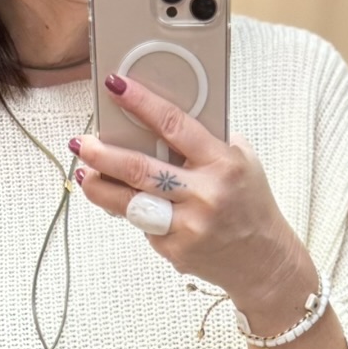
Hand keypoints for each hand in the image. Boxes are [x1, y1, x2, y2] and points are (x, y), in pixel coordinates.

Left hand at [71, 73, 315, 333]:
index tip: (115, 85)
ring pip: (130, 204)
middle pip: (140, 169)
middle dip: (103, 154)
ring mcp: (188, 226)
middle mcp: (205, 194)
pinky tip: (130, 206)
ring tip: (84, 174)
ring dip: (99, 188)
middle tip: (81, 143)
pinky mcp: (175, 251)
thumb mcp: (242, 162)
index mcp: (222, 163)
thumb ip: (207, 141)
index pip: (173, 125)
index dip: (140, 102)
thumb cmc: (250, 204)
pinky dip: (134, 214)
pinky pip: (144, 227)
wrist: (265, 262)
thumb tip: (160, 119)